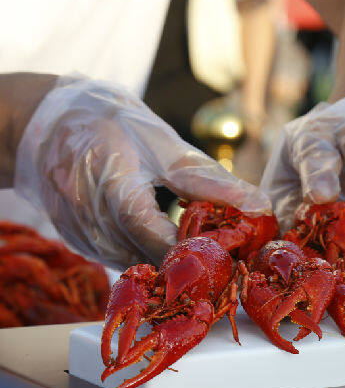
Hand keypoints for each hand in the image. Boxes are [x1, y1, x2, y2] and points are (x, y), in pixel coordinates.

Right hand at [13, 77, 270, 268]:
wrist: (43, 122)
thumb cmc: (106, 123)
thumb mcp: (161, 141)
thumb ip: (208, 180)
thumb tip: (258, 206)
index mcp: (112, 189)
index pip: (159, 238)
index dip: (199, 251)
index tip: (236, 253)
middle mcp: (91, 221)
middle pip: (151, 260)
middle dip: (192, 261)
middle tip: (230, 254)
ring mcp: (81, 237)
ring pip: (139, 265)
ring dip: (171, 261)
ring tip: (205, 247)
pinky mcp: (79, 244)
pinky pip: (122, 259)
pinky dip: (147, 253)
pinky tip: (168, 242)